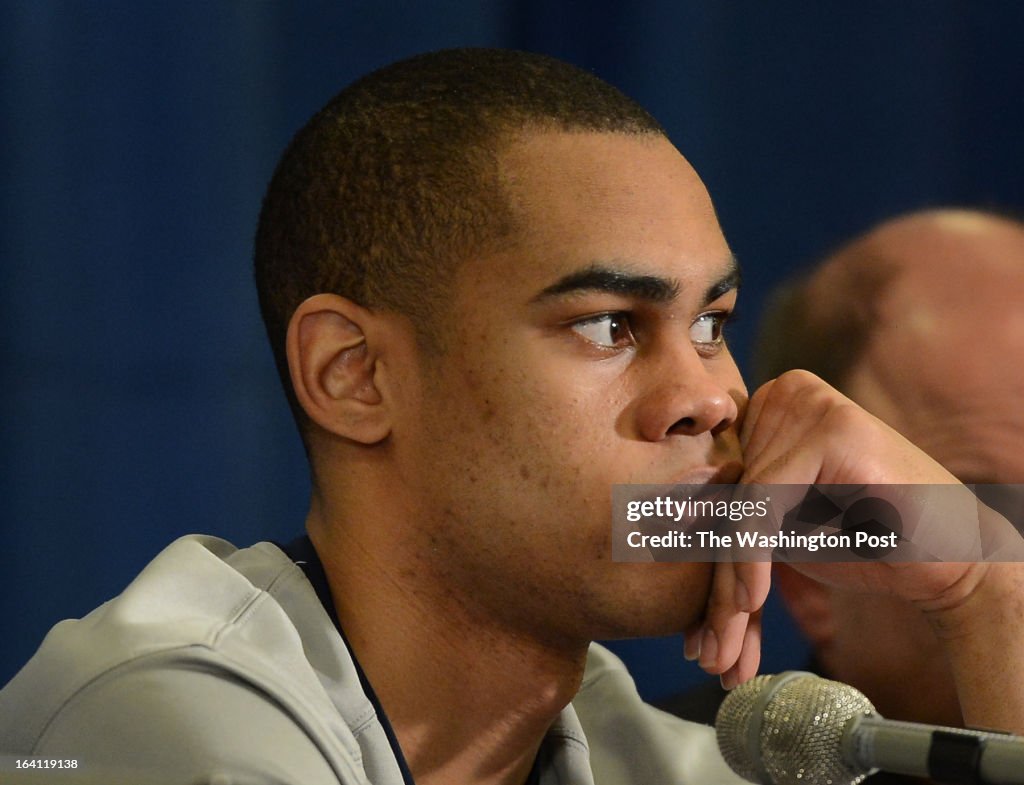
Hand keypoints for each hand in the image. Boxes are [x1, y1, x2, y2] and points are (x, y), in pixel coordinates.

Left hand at [690, 371, 1016, 685]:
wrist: (950, 559)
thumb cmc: (862, 540)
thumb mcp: (778, 530)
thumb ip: (726, 520)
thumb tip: (660, 528)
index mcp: (766, 408)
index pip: (717, 491)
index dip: (707, 567)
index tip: (698, 635)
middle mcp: (782, 393)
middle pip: (727, 500)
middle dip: (719, 586)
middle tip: (707, 654)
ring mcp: (809, 402)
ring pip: (741, 506)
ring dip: (732, 586)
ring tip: (724, 649)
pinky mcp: (831, 426)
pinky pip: (767, 500)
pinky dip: (755, 554)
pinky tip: (755, 600)